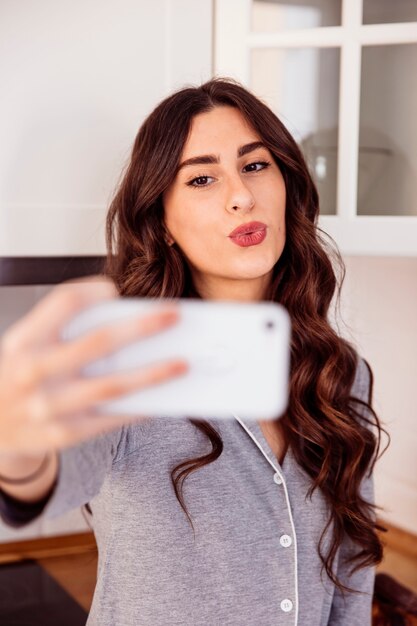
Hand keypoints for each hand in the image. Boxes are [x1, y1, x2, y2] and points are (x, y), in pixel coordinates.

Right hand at [0, 276, 187, 454]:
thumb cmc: (18, 378)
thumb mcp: (27, 346)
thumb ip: (64, 331)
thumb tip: (126, 320)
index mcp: (25, 340)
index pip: (64, 303)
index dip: (95, 292)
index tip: (117, 290)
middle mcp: (35, 371)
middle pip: (99, 341)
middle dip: (142, 326)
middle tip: (173, 316)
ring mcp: (50, 405)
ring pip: (112, 384)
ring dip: (153, 372)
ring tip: (182, 363)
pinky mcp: (66, 432)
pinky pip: (112, 416)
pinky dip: (140, 405)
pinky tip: (162, 396)